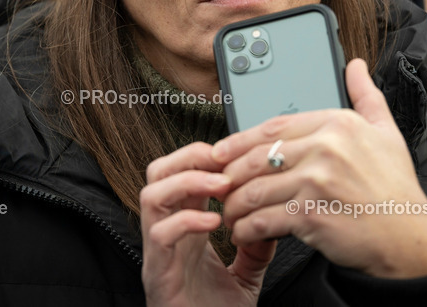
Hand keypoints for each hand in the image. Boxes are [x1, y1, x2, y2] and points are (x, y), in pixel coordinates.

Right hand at [140, 142, 275, 306]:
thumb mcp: (247, 272)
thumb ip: (258, 243)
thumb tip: (275, 214)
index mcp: (187, 226)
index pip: (183, 170)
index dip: (205, 154)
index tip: (238, 153)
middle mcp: (168, 232)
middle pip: (158, 171)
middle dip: (190, 157)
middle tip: (223, 162)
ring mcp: (159, 251)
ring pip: (151, 194)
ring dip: (187, 181)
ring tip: (221, 186)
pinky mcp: (158, 273)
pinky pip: (160, 235)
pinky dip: (187, 220)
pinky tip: (215, 223)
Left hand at [214, 58, 426, 278]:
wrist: (409, 238)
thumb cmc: (396, 188)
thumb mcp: (386, 132)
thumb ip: (366, 95)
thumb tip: (356, 66)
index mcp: (338, 123)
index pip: (274, 126)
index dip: (239, 140)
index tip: (221, 152)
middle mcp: (326, 147)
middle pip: (258, 156)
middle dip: (230, 173)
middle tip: (217, 184)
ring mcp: (317, 181)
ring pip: (256, 189)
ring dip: (234, 205)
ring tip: (228, 213)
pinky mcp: (311, 215)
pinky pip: (264, 219)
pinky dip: (247, 228)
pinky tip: (243, 232)